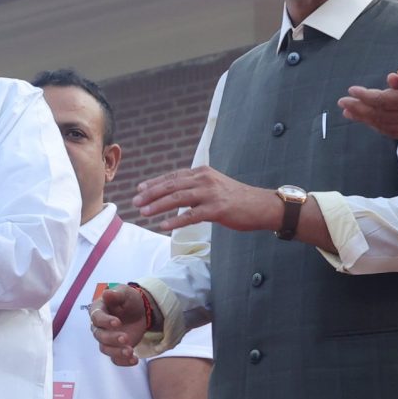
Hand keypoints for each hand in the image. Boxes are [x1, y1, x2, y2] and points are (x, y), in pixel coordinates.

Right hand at [90, 284, 151, 366]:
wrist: (140, 311)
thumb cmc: (129, 300)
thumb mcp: (125, 293)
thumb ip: (116, 295)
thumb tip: (106, 294)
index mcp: (98, 310)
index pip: (97, 318)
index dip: (106, 321)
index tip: (118, 323)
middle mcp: (99, 327)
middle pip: (100, 336)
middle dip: (112, 338)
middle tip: (126, 338)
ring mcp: (107, 339)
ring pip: (106, 349)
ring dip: (117, 352)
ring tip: (130, 352)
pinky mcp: (116, 349)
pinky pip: (115, 359)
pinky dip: (124, 361)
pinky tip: (134, 360)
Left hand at [131, 166, 268, 229]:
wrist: (262, 205)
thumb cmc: (237, 199)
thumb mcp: (214, 186)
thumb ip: (196, 187)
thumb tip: (175, 194)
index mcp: (202, 173)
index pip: (173, 176)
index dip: (154, 182)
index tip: (139, 189)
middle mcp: (204, 179)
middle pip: (171, 185)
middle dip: (151, 194)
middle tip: (135, 202)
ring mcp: (210, 194)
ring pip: (177, 198)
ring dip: (158, 206)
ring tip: (144, 212)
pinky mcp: (217, 209)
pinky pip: (191, 215)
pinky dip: (175, 220)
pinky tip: (163, 225)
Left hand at [338, 52, 397, 152]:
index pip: (385, 99)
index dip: (366, 96)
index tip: (352, 91)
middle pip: (379, 114)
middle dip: (359, 108)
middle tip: (342, 103)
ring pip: (384, 124)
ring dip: (365, 119)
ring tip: (350, 113)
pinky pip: (394, 132)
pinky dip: (379, 127)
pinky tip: (372, 124)